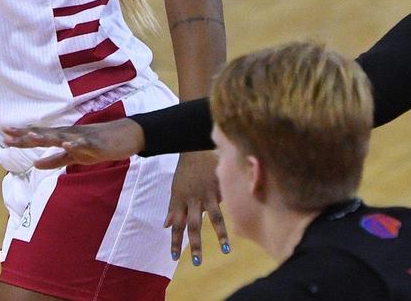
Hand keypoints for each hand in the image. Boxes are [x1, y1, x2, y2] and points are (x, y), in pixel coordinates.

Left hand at [2, 118, 145, 168]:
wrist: (126, 136)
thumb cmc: (98, 145)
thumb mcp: (74, 156)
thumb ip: (55, 160)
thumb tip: (35, 164)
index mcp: (63, 138)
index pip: (38, 137)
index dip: (21, 136)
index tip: (3, 135)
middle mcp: (69, 135)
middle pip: (44, 135)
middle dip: (26, 135)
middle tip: (7, 135)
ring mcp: (82, 138)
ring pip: (61, 137)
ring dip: (46, 136)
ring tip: (30, 136)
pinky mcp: (96, 144)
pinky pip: (85, 144)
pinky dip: (76, 144)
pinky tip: (67, 143)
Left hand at [165, 150, 228, 264]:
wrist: (194, 148)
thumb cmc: (185, 172)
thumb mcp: (175, 190)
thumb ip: (172, 208)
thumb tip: (166, 226)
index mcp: (179, 200)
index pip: (176, 224)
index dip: (175, 241)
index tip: (174, 258)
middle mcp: (193, 199)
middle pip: (193, 225)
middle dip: (195, 244)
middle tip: (197, 262)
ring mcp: (208, 194)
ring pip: (214, 216)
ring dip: (219, 234)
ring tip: (225, 249)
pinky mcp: (220, 187)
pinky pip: (226, 202)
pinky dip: (234, 212)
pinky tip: (244, 224)